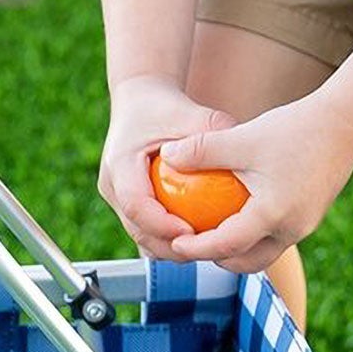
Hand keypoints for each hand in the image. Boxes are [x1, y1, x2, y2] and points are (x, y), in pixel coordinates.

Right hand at [99, 75, 239, 259]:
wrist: (139, 102)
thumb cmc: (164, 106)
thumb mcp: (189, 111)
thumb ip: (211, 129)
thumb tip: (240, 150)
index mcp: (120, 163)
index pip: (136, 204)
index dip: (162, 225)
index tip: (192, 232)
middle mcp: (112, 185)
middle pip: (137, 230)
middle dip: (171, 247)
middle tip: (208, 249)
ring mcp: (117, 198)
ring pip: (141, 238)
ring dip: (172, 249)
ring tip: (207, 249)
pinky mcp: (127, 205)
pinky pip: (148, 232)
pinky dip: (171, 240)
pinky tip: (201, 241)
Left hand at [151, 95, 352, 272]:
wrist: (344, 122)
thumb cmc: (292, 128)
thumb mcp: (241, 138)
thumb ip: (201, 150)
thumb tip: (166, 155)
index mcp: (273, 215)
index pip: (226, 245)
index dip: (196, 249)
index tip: (174, 244)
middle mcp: (293, 229)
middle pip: (248, 262)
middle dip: (218, 260)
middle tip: (192, 244)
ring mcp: (305, 225)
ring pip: (265, 251)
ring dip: (238, 249)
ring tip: (212, 231)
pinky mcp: (311, 216)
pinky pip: (278, 234)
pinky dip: (255, 233)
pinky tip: (238, 211)